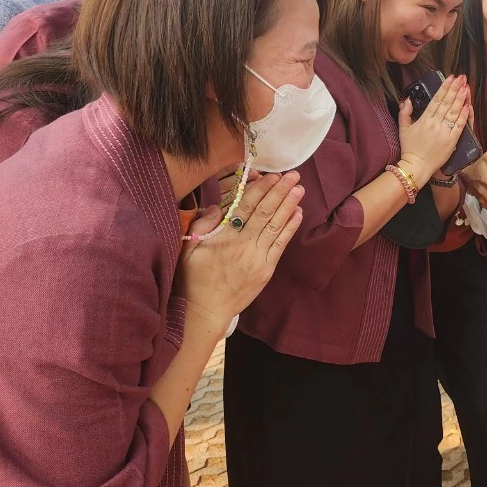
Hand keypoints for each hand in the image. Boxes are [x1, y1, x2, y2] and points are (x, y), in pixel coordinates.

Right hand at [177, 172, 304, 332]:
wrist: (205, 311)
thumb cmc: (192, 279)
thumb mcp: (187, 249)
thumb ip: (202, 225)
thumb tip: (218, 206)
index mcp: (224, 237)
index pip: (245, 207)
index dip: (260, 189)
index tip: (271, 175)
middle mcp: (243, 245)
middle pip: (265, 212)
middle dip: (280, 192)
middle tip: (293, 176)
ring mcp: (257, 258)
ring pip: (276, 226)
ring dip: (289, 205)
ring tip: (299, 189)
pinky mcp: (266, 269)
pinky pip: (281, 245)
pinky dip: (290, 228)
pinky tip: (298, 214)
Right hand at [398, 74, 471, 178]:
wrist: (416, 166)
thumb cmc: (409, 148)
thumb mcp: (403, 129)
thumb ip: (405, 113)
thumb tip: (407, 99)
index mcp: (424, 119)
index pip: (436, 100)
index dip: (444, 88)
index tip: (450, 78)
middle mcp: (434, 123)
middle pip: (447, 103)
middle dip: (455, 88)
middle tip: (462, 77)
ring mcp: (443, 132)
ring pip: (453, 112)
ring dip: (461, 98)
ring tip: (466, 87)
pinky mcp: (451, 141)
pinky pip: (458, 126)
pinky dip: (463, 115)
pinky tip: (468, 105)